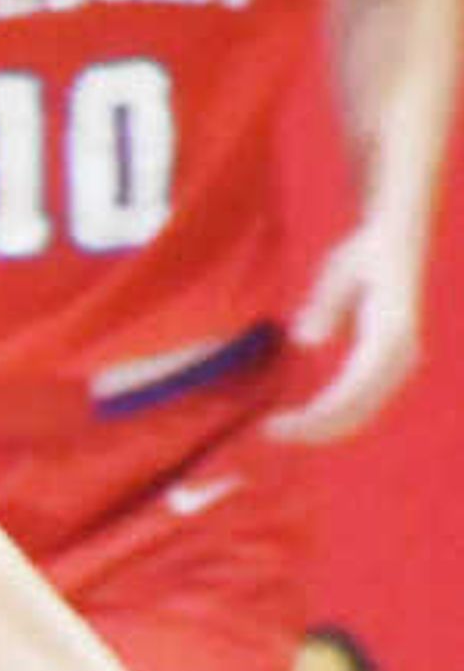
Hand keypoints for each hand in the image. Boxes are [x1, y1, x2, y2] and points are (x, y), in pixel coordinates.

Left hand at [268, 219, 425, 444]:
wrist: (399, 239)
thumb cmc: (363, 254)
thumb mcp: (338, 272)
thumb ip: (324, 305)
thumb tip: (308, 340)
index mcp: (390, 333)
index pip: (350, 392)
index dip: (313, 417)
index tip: (273, 425)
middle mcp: (403, 353)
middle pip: (356, 411)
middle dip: (312, 430)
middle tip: (268, 431)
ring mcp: (402, 362)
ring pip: (362, 414)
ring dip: (321, 429)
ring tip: (278, 429)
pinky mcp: (394, 366)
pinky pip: (363, 404)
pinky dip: (332, 418)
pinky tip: (302, 419)